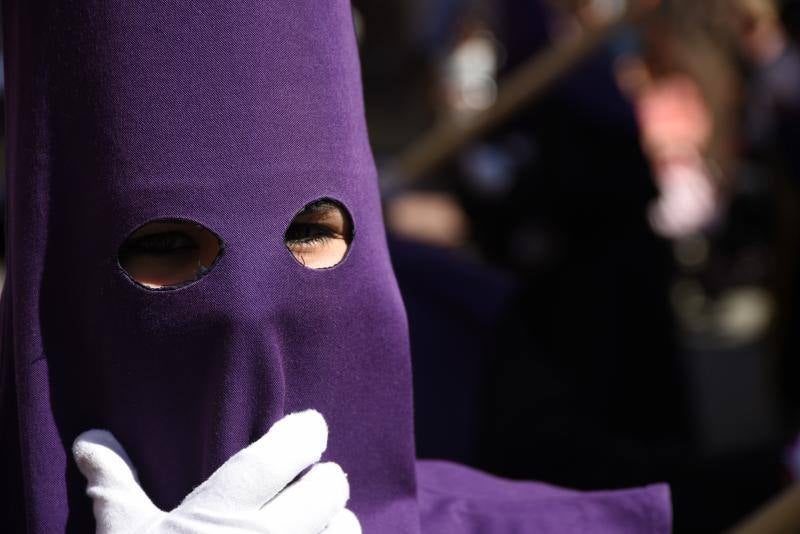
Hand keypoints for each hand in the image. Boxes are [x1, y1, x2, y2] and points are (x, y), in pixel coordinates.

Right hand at [72, 410, 360, 533]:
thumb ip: (115, 485)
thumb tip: (91, 439)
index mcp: (224, 512)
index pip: (287, 451)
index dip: (306, 431)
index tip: (307, 428)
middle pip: (330, 484)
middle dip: (322, 478)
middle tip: (306, 482)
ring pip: (347, 527)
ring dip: (335, 523)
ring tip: (314, 525)